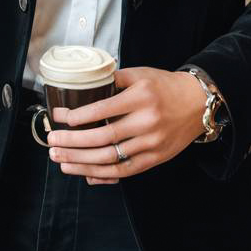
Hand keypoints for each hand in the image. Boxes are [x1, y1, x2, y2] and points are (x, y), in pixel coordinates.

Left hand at [47, 67, 205, 184]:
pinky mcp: (155, 159)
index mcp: (140, 97)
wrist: (198, 103)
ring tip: (61, 160)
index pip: (104, 109)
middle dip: (73, 142)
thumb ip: (113, 80)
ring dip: (81, 162)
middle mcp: (146, 122)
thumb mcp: (140, 74)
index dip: (80, 116)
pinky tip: (84, 174)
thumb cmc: (164, 85)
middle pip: (103, 137)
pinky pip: (125, 172)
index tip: (61, 118)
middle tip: (52, 142)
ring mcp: (151, 143)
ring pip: (111, 159)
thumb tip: (84, 86)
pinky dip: (103, 176)